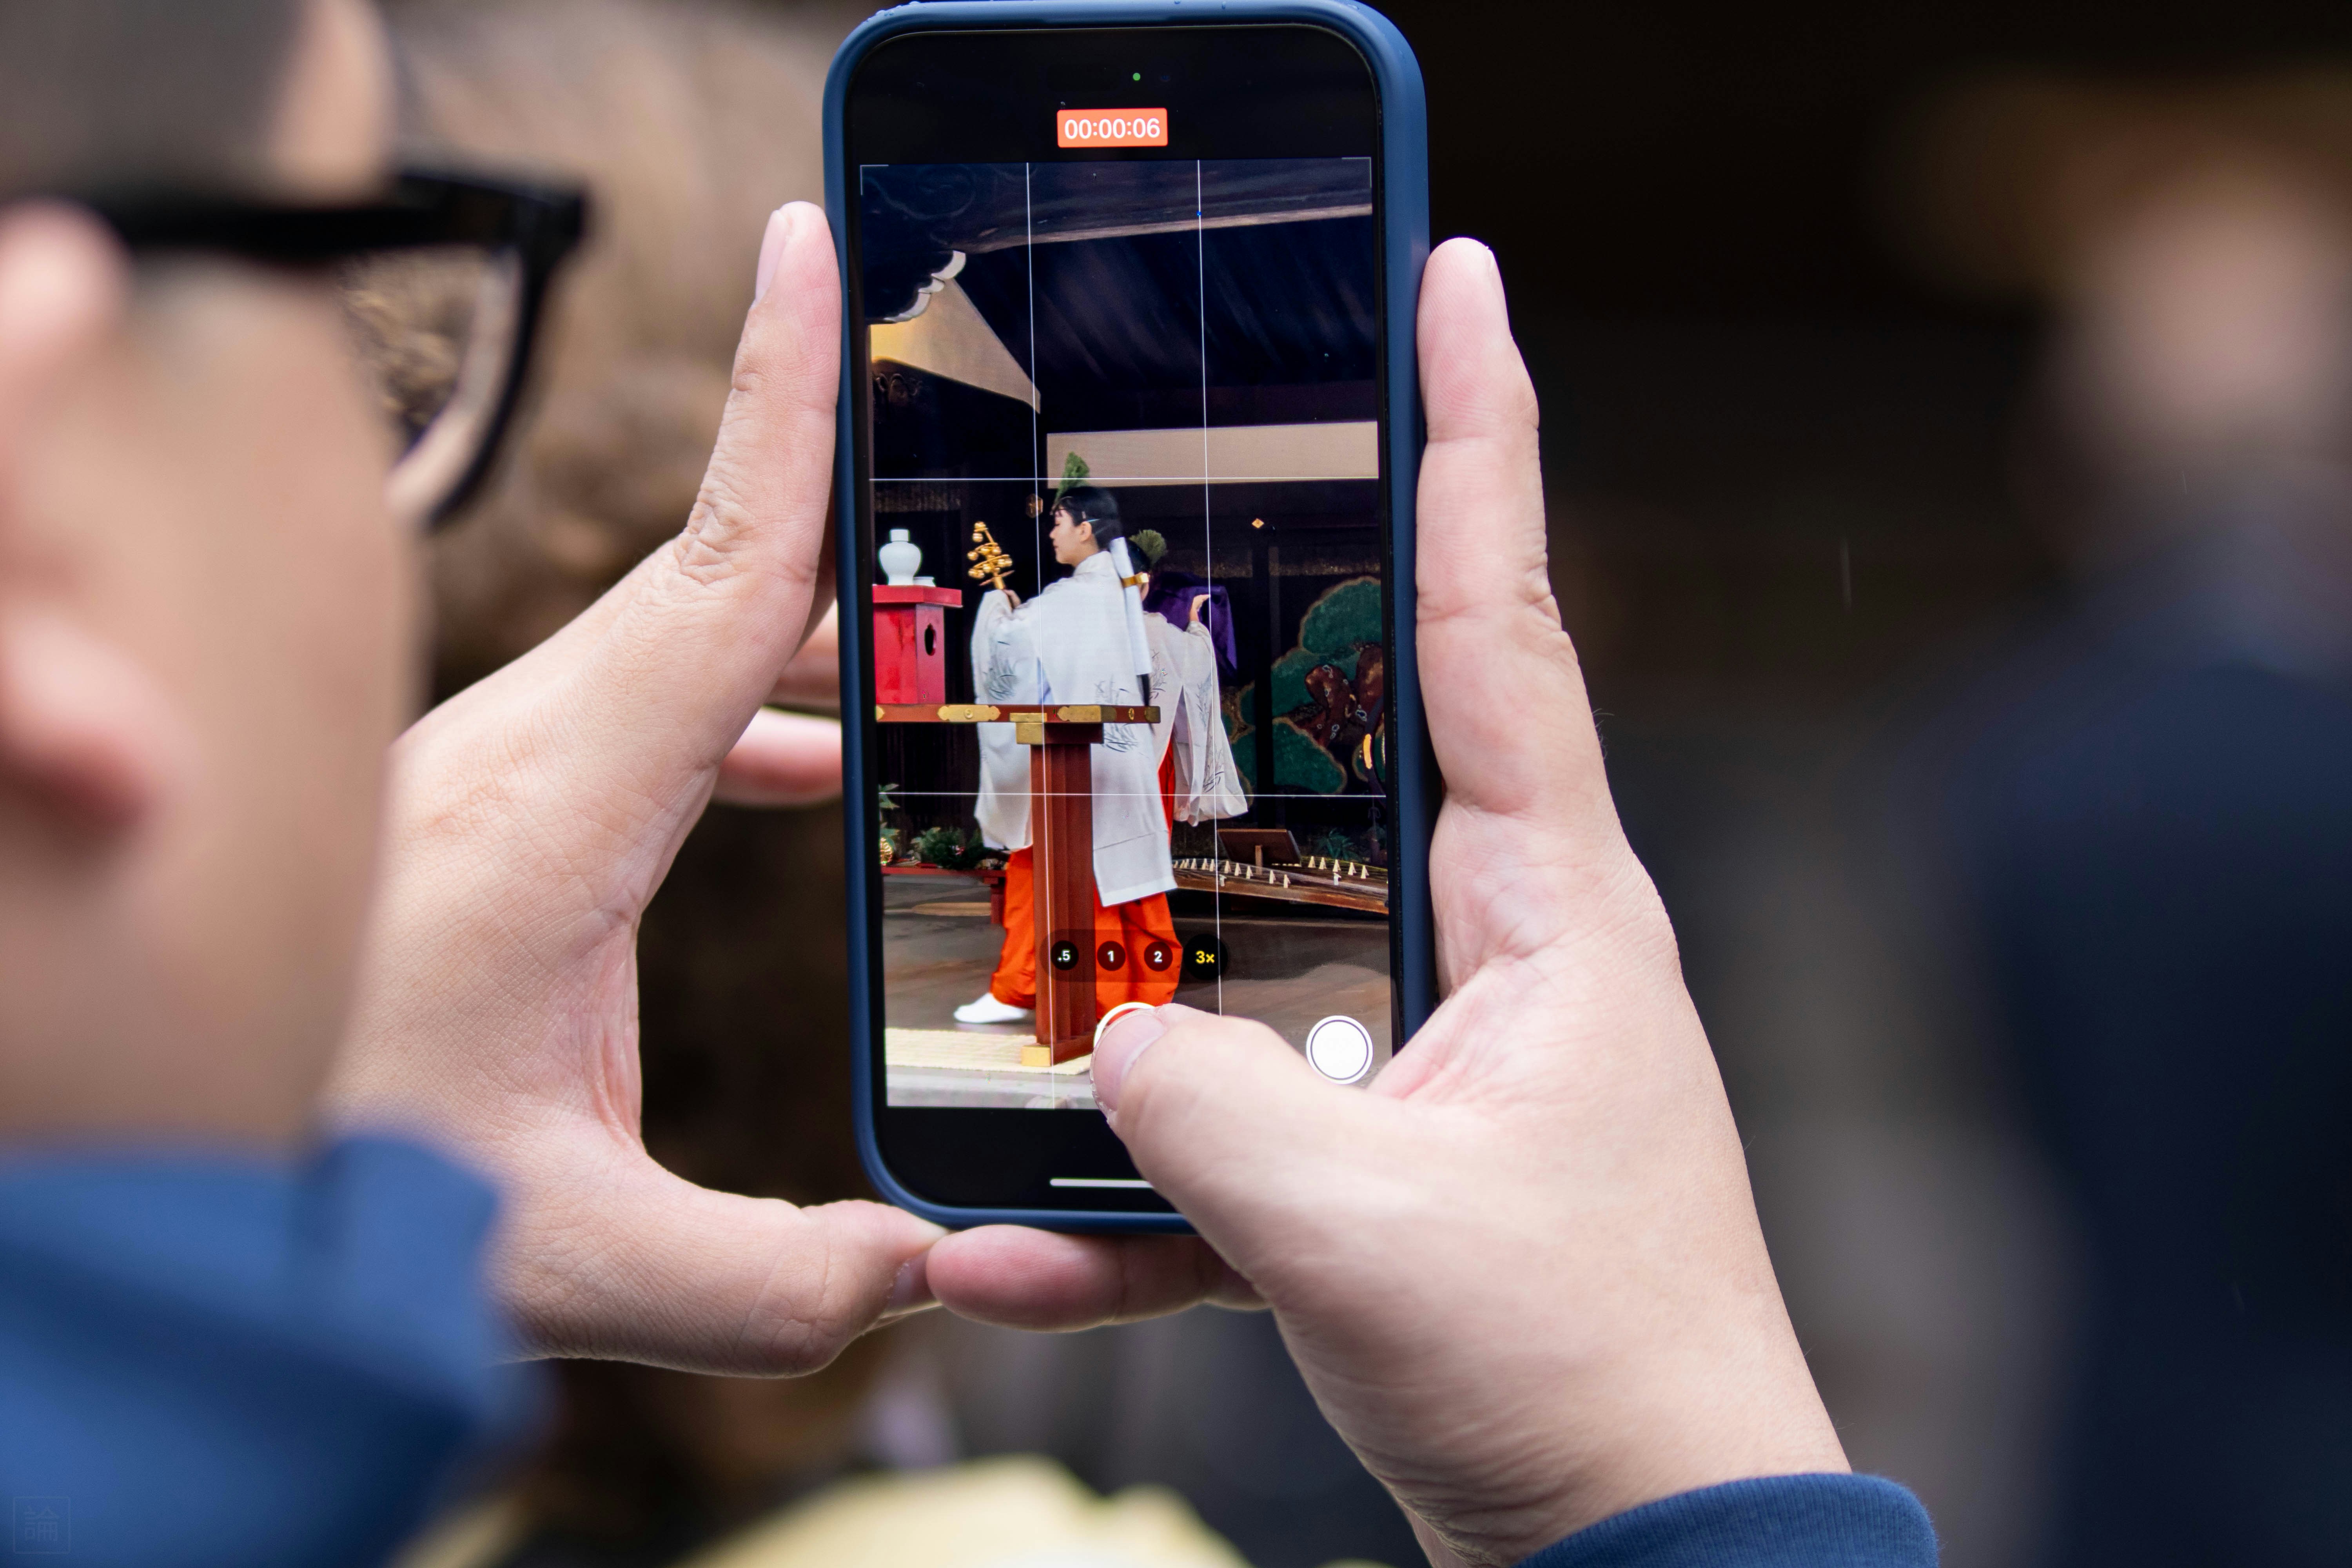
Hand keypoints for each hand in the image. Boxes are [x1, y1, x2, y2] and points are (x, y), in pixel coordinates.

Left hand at [326, 204, 1090, 1372]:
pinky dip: (736, 703)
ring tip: (921, 607)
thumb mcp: (556, 1249)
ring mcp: (490, 768)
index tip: (810, 253)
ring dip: (794, 611)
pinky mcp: (480, 809)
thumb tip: (925, 1269)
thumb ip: (763, 1278)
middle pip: (707, 571)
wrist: (136, 1145)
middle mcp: (518, 751)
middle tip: (937, 399)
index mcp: (560, 808)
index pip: (716, 569)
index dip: (785, 406)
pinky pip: (638, 710)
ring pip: (668, 639)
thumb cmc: (317, 1166)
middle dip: (827, 471)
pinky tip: (805, 763)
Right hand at [927, 240, 1845, 1564]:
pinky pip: (1233, 1129)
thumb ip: (1209, 1125)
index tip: (1455, 282)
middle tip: (1127, 561)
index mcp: (1552, 917)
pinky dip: (1134, 1193)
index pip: (1500, 626)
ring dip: (1132, 972)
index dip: (1478, 442)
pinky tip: (1019, 1251)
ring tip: (1009, 940)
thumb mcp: (1370, 1240)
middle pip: (1352, 748)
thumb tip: (1110, 1044)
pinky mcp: (1382, 1149)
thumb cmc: (1582, 1381)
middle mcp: (1501, 951)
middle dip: (1235, 666)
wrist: (1648, 1550)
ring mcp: (1434, 1047)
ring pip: (1255, 941)